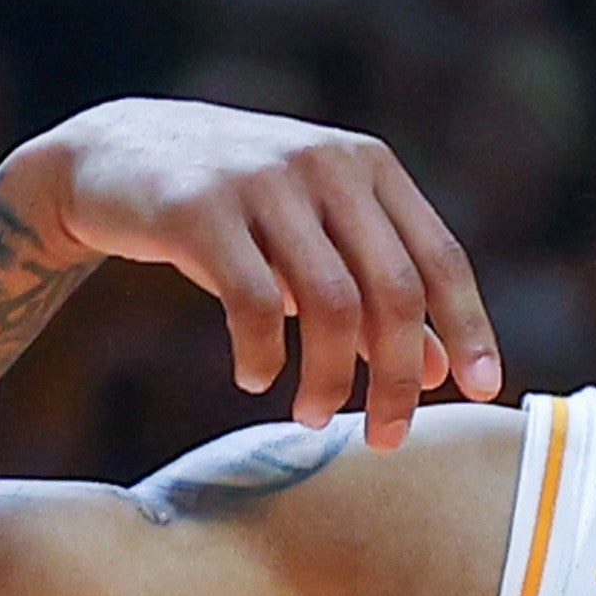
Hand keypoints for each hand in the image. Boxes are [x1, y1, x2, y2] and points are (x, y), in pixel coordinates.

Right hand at [6, 99, 502, 446]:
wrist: (113, 156)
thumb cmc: (233, 209)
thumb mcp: (314, 240)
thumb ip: (375, 296)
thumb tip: (440, 370)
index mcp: (367, 166)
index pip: (440, 257)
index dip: (468, 327)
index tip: (483, 390)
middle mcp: (324, 164)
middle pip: (392, 290)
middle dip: (397, 377)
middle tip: (388, 439)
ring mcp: (263, 181)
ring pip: (330, 304)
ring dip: (329, 378)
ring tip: (314, 418)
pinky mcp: (200, 208)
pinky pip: (251, 303)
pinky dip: (262, 355)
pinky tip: (255, 379)